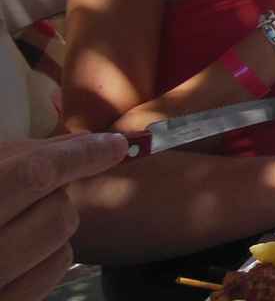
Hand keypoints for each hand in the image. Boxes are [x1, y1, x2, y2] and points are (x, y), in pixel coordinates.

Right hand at [0, 132, 127, 300]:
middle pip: (57, 211)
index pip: (34, 175)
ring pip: (62, 244)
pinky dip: (49, 255)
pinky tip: (20, 249)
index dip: (81, 156)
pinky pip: (51, 273)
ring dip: (54, 225)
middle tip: (34, 191)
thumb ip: (21, 157)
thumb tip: (82, 142)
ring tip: (17, 220)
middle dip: (59, 194)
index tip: (115, 145)